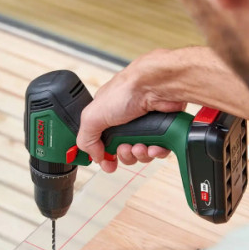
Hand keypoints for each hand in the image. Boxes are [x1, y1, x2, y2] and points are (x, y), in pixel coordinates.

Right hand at [76, 50, 185, 172]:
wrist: (156, 86)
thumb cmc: (127, 91)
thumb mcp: (93, 116)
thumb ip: (86, 138)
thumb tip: (94, 156)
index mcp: (106, 116)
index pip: (102, 143)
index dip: (104, 156)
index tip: (107, 163)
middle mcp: (125, 121)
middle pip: (123, 152)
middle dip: (124, 156)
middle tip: (125, 148)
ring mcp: (145, 126)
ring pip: (141, 154)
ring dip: (140, 155)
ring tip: (140, 145)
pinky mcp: (163, 129)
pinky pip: (159, 151)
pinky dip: (156, 152)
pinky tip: (154, 146)